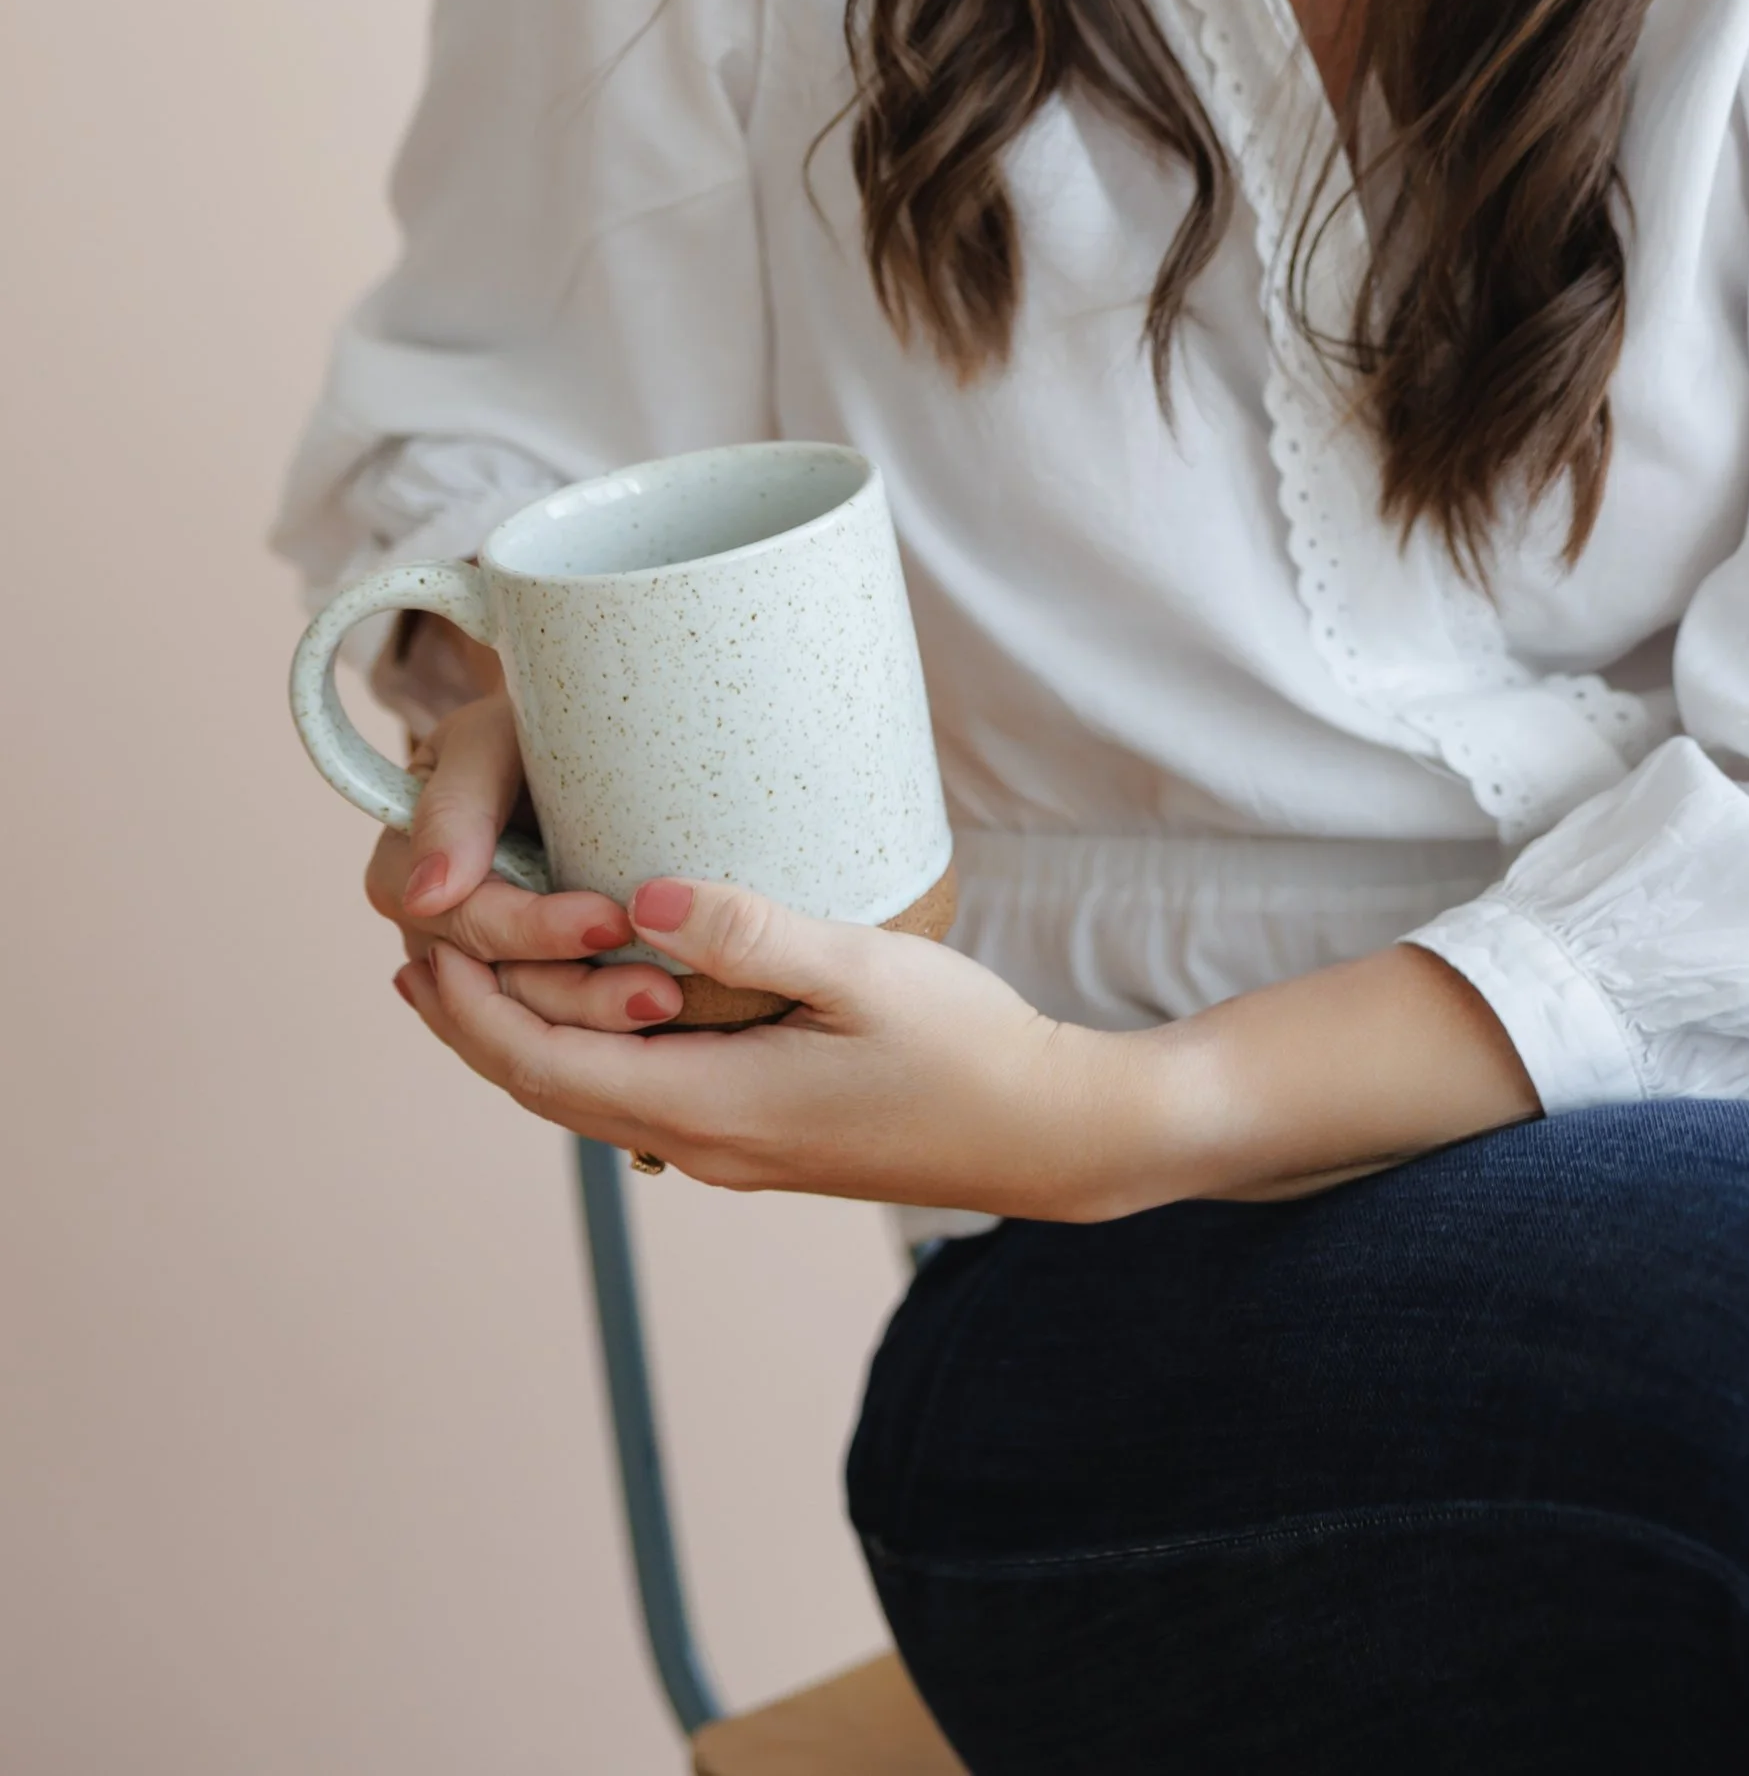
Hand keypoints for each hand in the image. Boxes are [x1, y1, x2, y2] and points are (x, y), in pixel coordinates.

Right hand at [364, 662, 645, 1012]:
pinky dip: (605, 1022)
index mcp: (403, 871)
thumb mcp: (488, 739)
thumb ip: (454, 805)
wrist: (575, 736)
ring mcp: (477, 964)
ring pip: (532, 1017)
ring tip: (671, 1002)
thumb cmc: (527, 725)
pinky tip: (663, 1017)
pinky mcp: (530, 979)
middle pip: (499, 986)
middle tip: (662, 991)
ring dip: (599, 1018)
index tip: (612, 922)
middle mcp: (430, 931)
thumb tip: (424, 897)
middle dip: (581, 992)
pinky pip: (559, 1021)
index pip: (467, 923)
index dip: (537, 930)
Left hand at [395, 874, 1168, 1215]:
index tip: (415, 944)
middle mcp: (701, 1143)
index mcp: (710, 1107)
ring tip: (472, 971)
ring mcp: (730, 1149)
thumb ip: (750, 931)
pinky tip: (591, 1001)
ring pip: (587, 1096)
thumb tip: (638, 890)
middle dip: (471, 1022)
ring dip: (521, 1036)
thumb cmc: (966, 1047)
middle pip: (546, 1090)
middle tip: (412, 947)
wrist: (1045, 1136)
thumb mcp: (864, 970)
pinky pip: (636, 1094)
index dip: (469, 1009)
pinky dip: (583, 1048)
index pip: (544, 1064)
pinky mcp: (759, 1137)